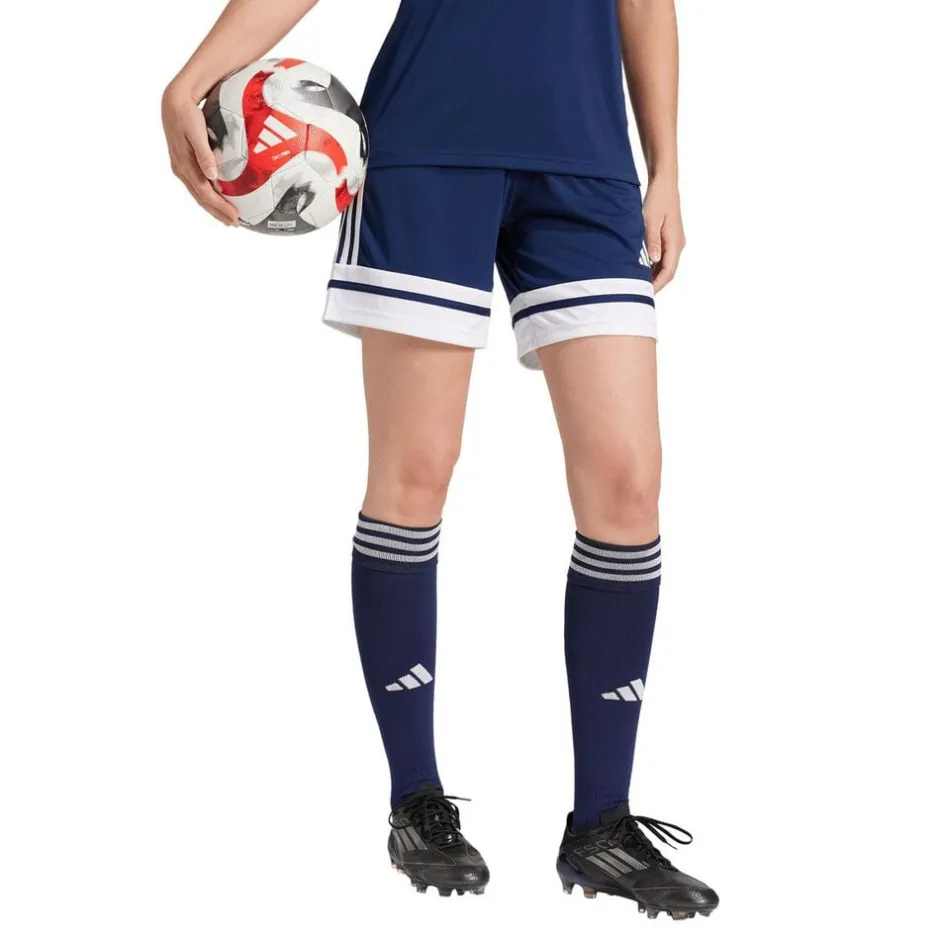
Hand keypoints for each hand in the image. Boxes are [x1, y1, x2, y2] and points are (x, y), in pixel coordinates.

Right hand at [162, 83, 239, 226]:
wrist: (173, 103)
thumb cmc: (187, 115)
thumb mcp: (196, 131)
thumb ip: (204, 154)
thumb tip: (212, 175)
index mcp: (184, 165)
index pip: (205, 193)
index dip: (219, 207)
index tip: (234, 216)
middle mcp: (181, 170)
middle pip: (202, 198)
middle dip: (218, 213)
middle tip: (235, 224)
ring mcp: (181, 169)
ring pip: (198, 195)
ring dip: (213, 208)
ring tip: (227, 219)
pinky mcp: (184, 165)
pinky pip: (197, 187)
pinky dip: (208, 197)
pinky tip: (217, 201)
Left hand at [643, 178, 685, 292]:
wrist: (664, 184)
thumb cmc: (657, 200)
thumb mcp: (651, 221)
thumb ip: (653, 241)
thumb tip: (654, 260)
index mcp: (675, 243)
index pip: (668, 272)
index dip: (658, 285)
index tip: (646, 294)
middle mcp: (678, 244)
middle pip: (668, 271)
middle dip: (656, 283)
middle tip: (639, 293)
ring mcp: (674, 242)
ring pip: (666, 265)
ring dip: (654, 275)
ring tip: (638, 284)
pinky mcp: (670, 238)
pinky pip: (664, 257)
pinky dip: (654, 266)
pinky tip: (642, 269)